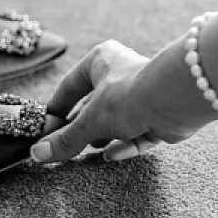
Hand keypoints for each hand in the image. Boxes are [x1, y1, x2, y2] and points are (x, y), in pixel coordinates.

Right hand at [31, 40, 207, 163]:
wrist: (179, 99)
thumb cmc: (131, 94)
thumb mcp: (90, 120)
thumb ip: (65, 139)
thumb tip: (38, 154)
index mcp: (100, 61)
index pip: (70, 86)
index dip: (57, 108)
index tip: (45, 127)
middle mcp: (121, 75)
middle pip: (93, 105)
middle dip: (80, 126)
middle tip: (64, 144)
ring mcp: (142, 96)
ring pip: (116, 120)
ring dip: (103, 136)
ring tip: (87, 150)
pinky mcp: (159, 116)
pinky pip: (137, 134)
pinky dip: (124, 145)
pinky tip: (111, 156)